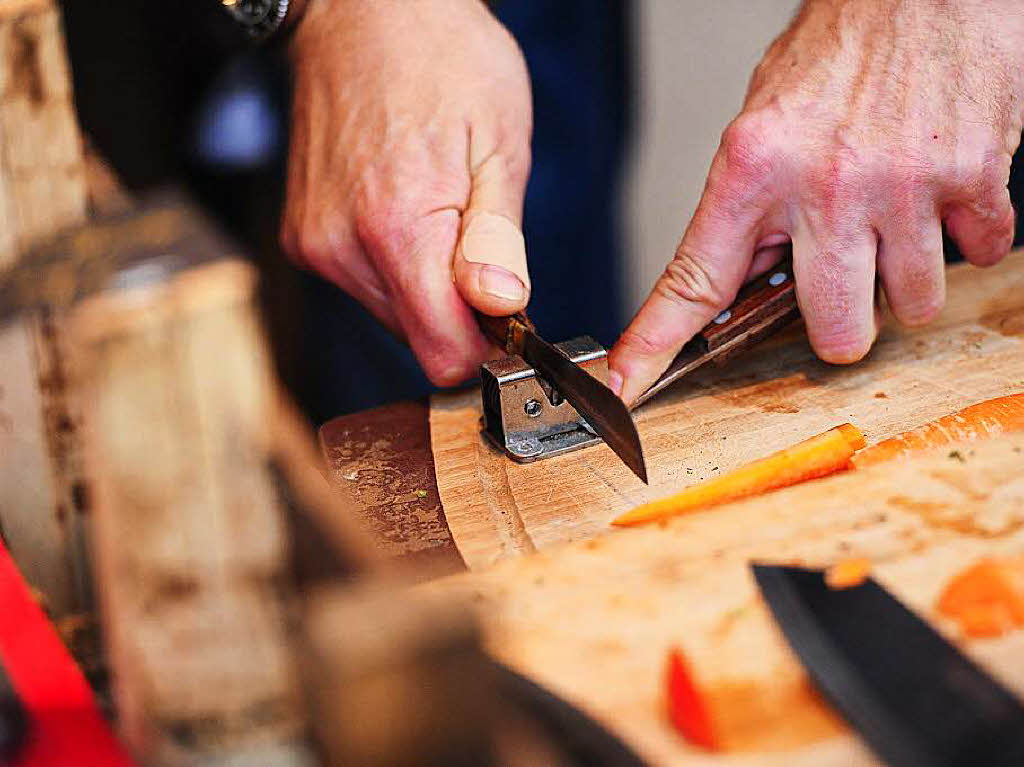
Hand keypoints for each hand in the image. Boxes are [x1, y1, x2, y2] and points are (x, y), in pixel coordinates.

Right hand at [282, 0, 532, 384]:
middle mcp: (342, 247)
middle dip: (457, 310)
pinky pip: (364, 285)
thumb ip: (497, 239)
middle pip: (418, 338)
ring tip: (440, 212)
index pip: (442, 351)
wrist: (365, 12)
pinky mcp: (302, 238)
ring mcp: (315, 244)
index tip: (508, 315)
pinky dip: (394, 267)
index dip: (486, 344)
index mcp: (396, 226)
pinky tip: (406, 210)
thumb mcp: (499, 144)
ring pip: (391, 315)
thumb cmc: (442, 60)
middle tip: (477, 243)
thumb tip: (501, 308)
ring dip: (425, 286)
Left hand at [610, 0, 1023, 404]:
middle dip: (841, 323)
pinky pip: (980, 255)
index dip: (657, 343)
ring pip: (911, 307)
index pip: (694, 281)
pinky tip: (944, 196)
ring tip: (897, 223)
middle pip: (834, 332)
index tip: (630, 384)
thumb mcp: (763, 120)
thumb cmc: (842, 44)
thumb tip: (747, 276)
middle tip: (843, 282)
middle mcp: (825, 189)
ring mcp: (901, 189)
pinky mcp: (972, 179)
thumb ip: (752, 203)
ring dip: (904, 280)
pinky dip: (969, 237)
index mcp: (753, 171)